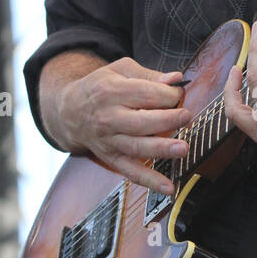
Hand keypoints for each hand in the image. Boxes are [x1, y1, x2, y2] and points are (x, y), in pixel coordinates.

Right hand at [60, 57, 191, 193]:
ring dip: (161, 149)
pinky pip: (131, 171)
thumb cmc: (101, 87)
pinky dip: (149, 181)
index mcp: (111, 91)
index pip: (145, 93)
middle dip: (167, 119)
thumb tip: (176, 79)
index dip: (167, 94)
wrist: (69, 111)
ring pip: (137, 147)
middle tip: (186, 116)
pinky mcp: (111, 157)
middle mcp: (108, 118)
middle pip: (141, 121)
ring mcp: (109, 140)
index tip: (178, 94)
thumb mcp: (120, 70)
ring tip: (183, 149)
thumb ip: (149, 75)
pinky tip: (168, 187)